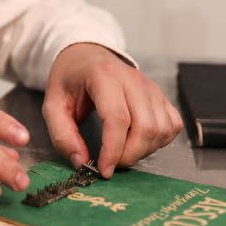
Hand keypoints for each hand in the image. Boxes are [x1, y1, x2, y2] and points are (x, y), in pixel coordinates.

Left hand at [42, 43, 182, 177]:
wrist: (85, 55)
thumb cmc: (70, 79)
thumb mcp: (52, 104)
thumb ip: (62, 134)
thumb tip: (81, 161)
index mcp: (103, 76)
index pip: (118, 118)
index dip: (113, 150)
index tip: (103, 169)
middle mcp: (132, 79)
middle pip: (145, 127)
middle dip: (129, 155)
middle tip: (111, 163)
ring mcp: (150, 86)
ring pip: (162, 128)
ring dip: (145, 150)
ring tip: (123, 151)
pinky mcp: (160, 94)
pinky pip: (172, 124)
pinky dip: (160, 140)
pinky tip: (140, 141)